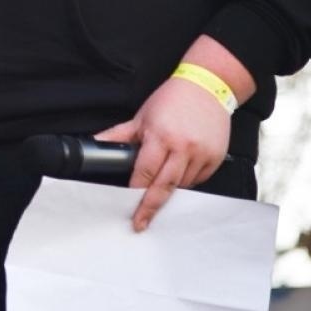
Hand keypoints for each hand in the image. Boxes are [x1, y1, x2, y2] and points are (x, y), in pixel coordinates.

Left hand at [96, 76, 230, 232]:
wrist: (207, 87)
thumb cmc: (172, 99)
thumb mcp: (142, 116)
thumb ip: (119, 135)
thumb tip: (95, 143)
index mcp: (161, 137)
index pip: (145, 172)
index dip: (135, 192)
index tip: (128, 207)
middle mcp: (183, 148)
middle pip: (165, 187)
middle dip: (150, 207)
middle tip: (140, 223)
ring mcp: (202, 154)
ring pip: (182, 186)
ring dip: (169, 190)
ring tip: (160, 186)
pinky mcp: (215, 158)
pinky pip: (198, 180)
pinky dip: (186, 182)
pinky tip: (179, 172)